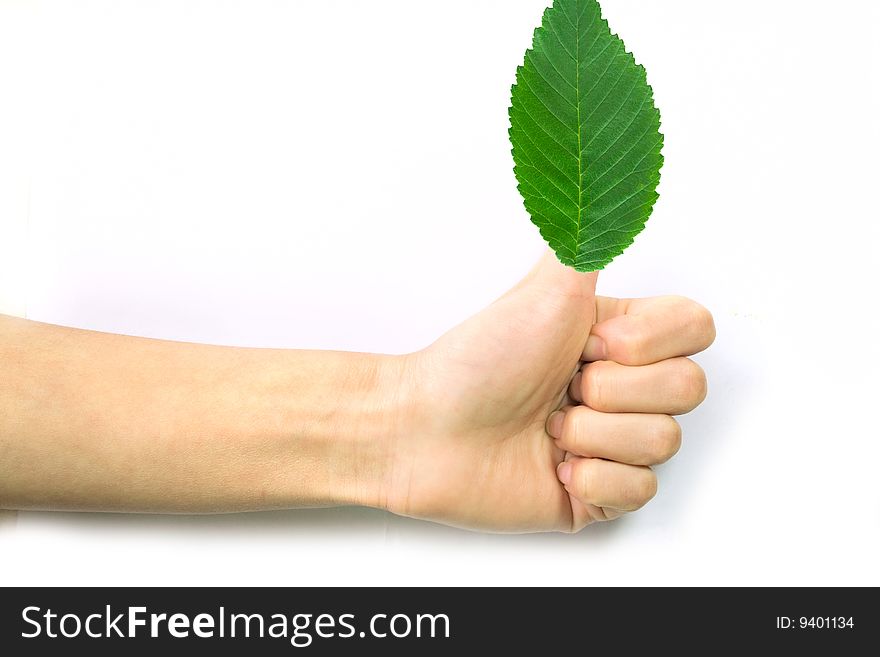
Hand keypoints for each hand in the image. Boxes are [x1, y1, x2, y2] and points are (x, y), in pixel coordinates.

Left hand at [385, 252, 714, 531]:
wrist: (425, 431)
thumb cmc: (475, 361)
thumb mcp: (545, 288)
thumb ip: (591, 232)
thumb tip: (606, 150)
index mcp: (619, 336)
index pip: (696, 329)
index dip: (650, 340)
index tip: (592, 342)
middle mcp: (624, 387)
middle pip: (687, 388)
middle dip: (613, 389)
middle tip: (561, 388)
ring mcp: (615, 442)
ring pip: (663, 442)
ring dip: (593, 435)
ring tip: (547, 429)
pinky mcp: (601, 495)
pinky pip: (641, 491)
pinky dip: (591, 481)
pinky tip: (552, 468)